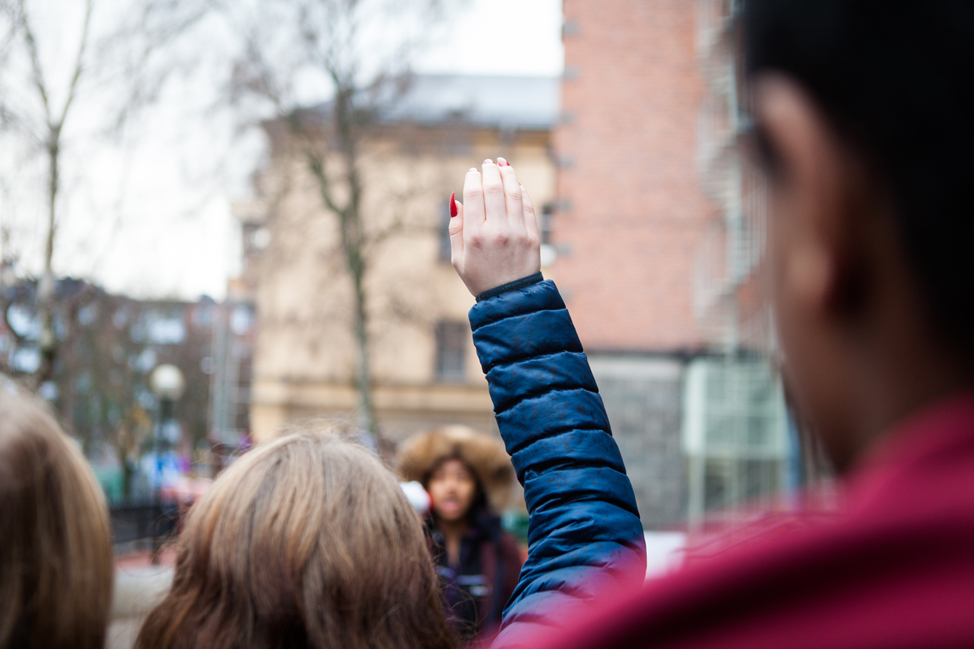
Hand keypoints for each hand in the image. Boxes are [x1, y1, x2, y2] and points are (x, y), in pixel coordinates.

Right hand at [450, 158, 541, 296]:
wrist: (510, 298)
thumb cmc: (480, 278)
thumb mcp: (458, 259)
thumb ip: (456, 228)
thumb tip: (457, 199)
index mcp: (475, 236)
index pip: (474, 195)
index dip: (472, 178)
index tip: (472, 172)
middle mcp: (497, 231)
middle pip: (494, 188)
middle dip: (490, 171)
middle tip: (487, 164)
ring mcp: (517, 232)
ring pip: (513, 192)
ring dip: (508, 174)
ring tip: (503, 165)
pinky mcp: (532, 235)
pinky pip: (527, 206)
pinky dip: (521, 191)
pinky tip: (516, 184)